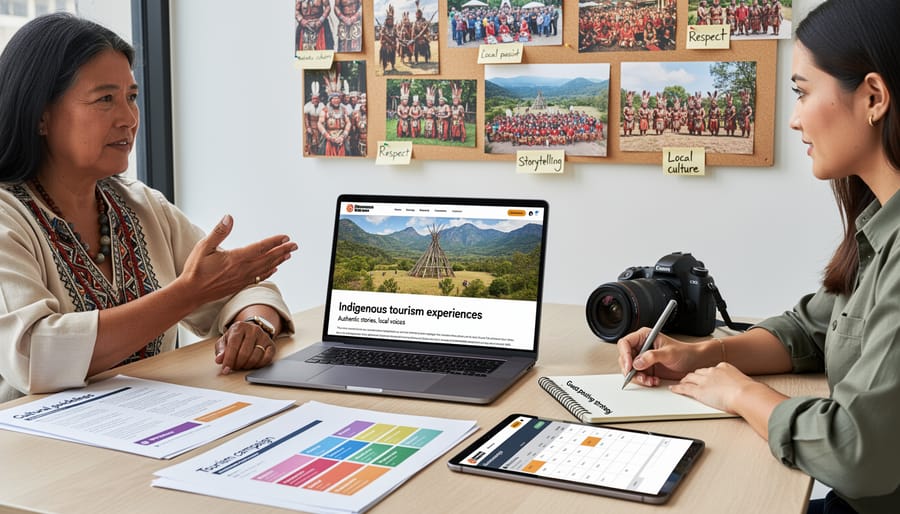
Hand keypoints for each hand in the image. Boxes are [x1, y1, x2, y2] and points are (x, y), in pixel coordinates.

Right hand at [178, 215, 297, 304]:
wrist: (191, 293)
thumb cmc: (195, 269)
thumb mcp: (204, 246)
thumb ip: (219, 232)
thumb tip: (229, 218)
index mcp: (236, 258)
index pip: (260, 248)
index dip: (274, 242)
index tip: (285, 237)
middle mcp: (242, 269)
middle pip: (267, 258)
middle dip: (282, 251)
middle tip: (294, 245)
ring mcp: (242, 278)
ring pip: (265, 268)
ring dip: (278, 261)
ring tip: (288, 255)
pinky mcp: (239, 285)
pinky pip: (259, 278)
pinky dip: (268, 272)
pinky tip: (273, 269)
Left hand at [214, 321, 275, 374]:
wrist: (251, 330)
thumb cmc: (237, 337)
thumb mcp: (225, 340)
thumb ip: (221, 350)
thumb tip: (219, 360)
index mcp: (239, 327)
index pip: (233, 345)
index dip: (229, 359)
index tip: (225, 369)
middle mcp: (253, 330)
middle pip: (244, 353)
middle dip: (238, 364)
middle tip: (234, 367)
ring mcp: (264, 336)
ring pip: (255, 357)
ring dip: (247, 365)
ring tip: (242, 365)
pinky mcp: (271, 344)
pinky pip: (266, 358)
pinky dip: (258, 365)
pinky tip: (252, 364)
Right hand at [616, 327, 702, 386]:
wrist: (694, 363)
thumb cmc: (685, 352)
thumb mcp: (669, 353)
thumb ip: (652, 356)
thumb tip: (637, 362)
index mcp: (644, 337)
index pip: (625, 343)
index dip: (625, 355)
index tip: (630, 366)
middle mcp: (641, 347)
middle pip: (624, 358)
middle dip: (631, 370)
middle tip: (640, 376)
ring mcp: (643, 358)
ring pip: (630, 369)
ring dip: (638, 377)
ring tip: (649, 380)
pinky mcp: (646, 369)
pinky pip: (637, 377)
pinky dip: (644, 381)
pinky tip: (653, 380)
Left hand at [670, 363, 755, 413]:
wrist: (746, 394)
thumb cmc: (749, 391)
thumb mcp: (746, 382)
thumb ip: (740, 384)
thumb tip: (746, 389)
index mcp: (724, 367)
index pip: (711, 369)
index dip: (706, 374)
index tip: (706, 376)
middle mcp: (712, 372)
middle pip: (698, 372)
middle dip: (694, 376)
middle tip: (690, 379)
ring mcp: (704, 381)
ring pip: (690, 379)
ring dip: (684, 381)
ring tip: (681, 383)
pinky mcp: (699, 391)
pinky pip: (685, 389)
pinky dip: (678, 389)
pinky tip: (674, 390)